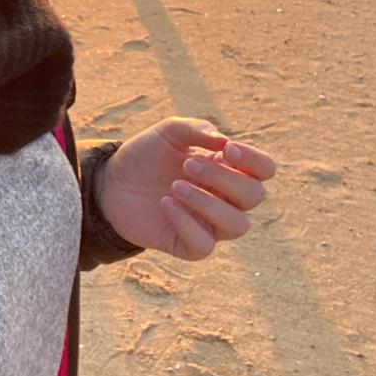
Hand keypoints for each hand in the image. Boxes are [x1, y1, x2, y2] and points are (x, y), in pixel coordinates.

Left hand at [96, 119, 274, 260]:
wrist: (111, 181)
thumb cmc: (146, 155)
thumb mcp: (169, 132)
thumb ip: (197, 130)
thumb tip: (225, 142)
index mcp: (228, 169)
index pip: (264, 169)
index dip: (255, 160)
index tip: (228, 150)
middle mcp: (226, 199)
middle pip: (254, 195)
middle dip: (223, 178)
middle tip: (187, 165)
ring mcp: (209, 224)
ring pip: (238, 225)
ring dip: (208, 203)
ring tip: (175, 186)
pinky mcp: (187, 244)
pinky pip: (204, 245)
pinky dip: (186, 223)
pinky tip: (165, 203)